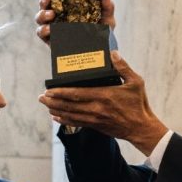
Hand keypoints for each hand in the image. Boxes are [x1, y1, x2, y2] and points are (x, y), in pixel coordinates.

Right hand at [35, 0, 115, 43]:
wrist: (102, 53)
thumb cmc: (102, 33)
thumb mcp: (107, 19)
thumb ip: (107, 6)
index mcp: (68, 8)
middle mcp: (58, 16)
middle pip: (44, 6)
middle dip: (43, 1)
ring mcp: (54, 28)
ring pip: (39, 19)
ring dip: (41, 14)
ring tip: (51, 15)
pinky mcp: (51, 40)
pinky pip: (42, 34)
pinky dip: (43, 30)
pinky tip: (50, 29)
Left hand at [39, 51, 167, 153]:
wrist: (141, 128)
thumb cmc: (139, 104)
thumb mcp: (136, 82)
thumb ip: (123, 67)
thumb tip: (113, 53)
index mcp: (104, 96)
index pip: (77, 94)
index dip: (61, 92)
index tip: (49, 90)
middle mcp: (96, 109)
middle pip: (69, 105)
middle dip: (53, 101)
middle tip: (41, 97)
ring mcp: (95, 119)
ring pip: (70, 115)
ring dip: (56, 110)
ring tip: (45, 105)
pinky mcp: (96, 126)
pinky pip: (76, 123)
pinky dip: (64, 120)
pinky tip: (56, 117)